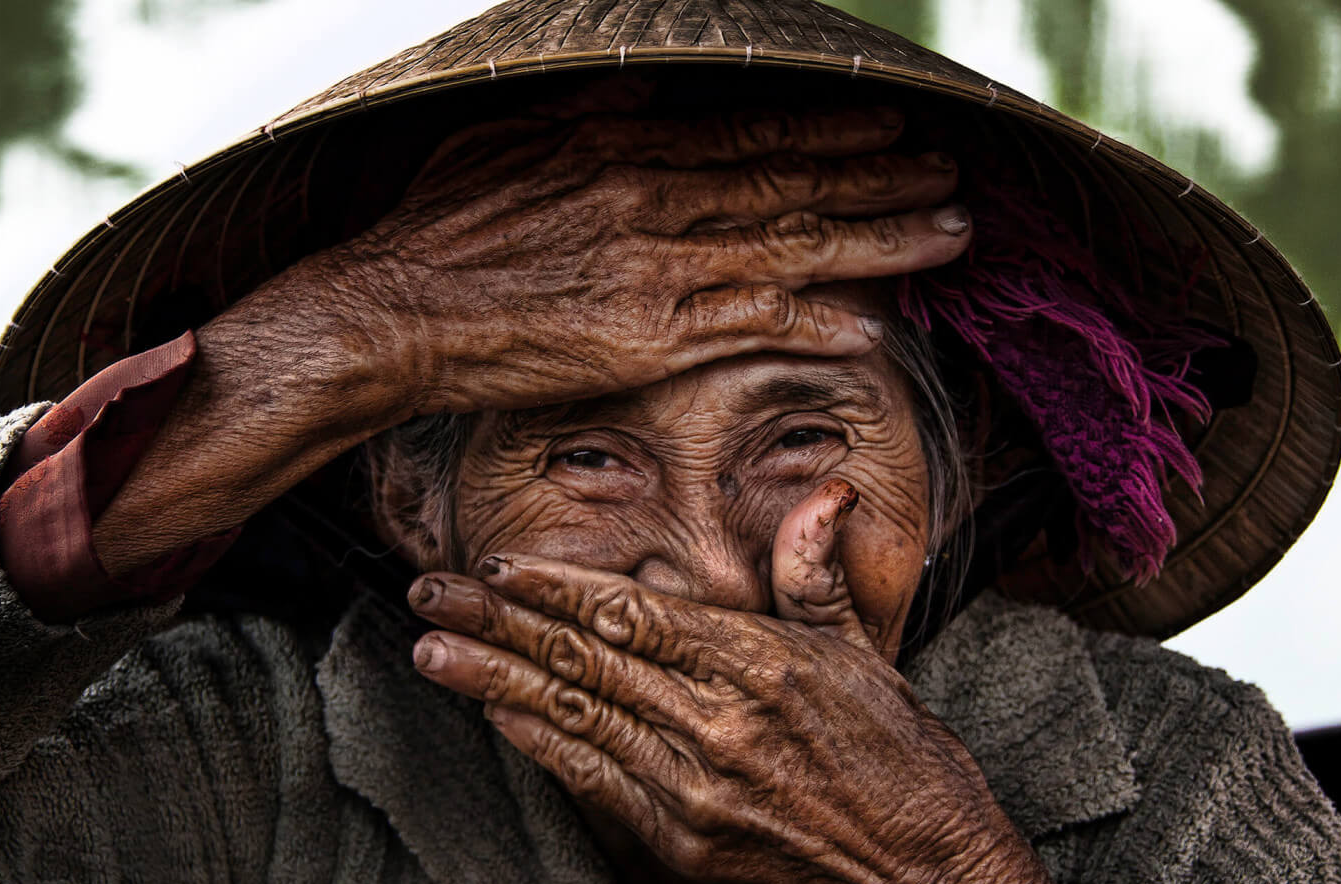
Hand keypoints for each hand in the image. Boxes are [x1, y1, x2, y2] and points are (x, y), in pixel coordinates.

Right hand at [91, 101, 968, 573]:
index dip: (830, 136)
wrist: (389, 315)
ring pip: (790, 249)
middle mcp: (651, 198)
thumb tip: (642, 87)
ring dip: (878, 243)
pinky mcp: (647, 338)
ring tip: (947, 237)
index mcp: (618, 146)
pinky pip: (750, 326)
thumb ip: (581, 113)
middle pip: (789, 185)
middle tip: (951, 178)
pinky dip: (815, 323)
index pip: (748, 135)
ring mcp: (656, 268)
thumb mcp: (500, 140)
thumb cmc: (436, 234)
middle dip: (880, 182)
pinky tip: (872, 326)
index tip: (891, 133)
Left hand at [407, 481, 1060, 883]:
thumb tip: (824, 492)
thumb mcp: (861, 648)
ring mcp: (695, 787)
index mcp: (759, 663)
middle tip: (430, 592)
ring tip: (433, 650)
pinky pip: (595, 781)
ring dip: (495, 682)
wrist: (922, 861)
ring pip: (575, 718)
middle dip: (498, 623)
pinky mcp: (685, 840)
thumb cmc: (894, 746)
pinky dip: (541, 745)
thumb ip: (814, 573)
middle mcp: (717, 723)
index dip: (557, 589)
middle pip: (586, 661)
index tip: (497, 565)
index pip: (634, 614)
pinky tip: (495, 716)